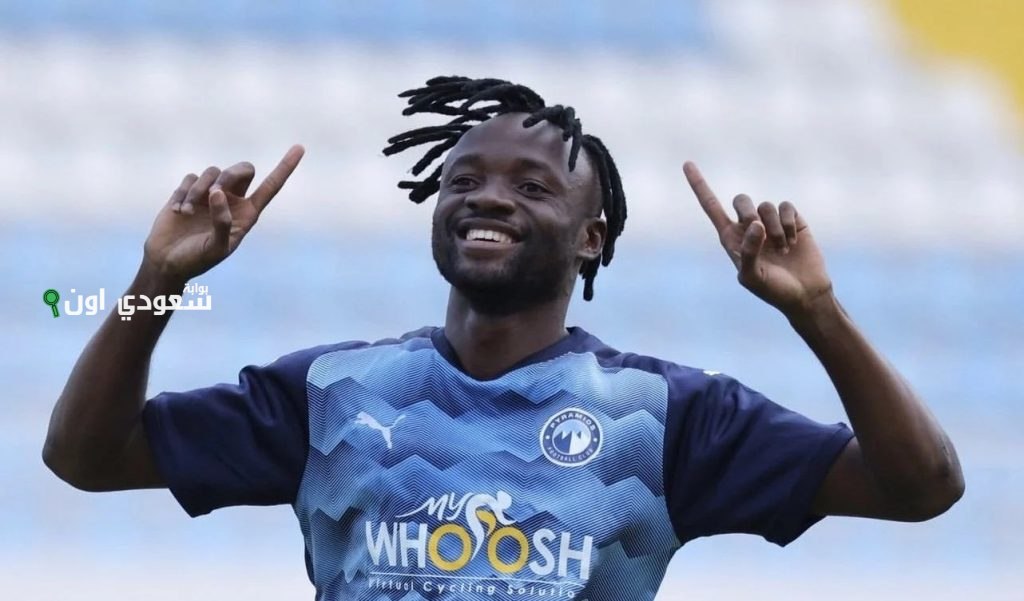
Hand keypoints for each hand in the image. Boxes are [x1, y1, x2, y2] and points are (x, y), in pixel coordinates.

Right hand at [143, 145, 304, 281]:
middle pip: (244, 169)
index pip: (271, 186)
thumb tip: (218, 193)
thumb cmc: (196, 260)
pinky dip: (184, 193)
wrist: (167, 262)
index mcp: (247, 214)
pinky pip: (190, 178)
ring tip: (189, 212)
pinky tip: (179, 212)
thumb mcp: (216, 249)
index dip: (285, 167)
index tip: (300, 147)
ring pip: (213, 171)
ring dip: (199, 190)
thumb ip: (222, 223)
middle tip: (214, 191)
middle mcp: (232, 200)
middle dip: (231, 175)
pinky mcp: (188, 191)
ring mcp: (210, 194)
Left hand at [683, 161, 832, 316]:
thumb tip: (755, 225)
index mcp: (731, 238)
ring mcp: (770, 222)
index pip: (711, 206)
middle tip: (758, 229)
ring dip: (775, 229)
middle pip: (741, 200)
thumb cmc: (773, 290)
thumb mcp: (752, 278)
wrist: (804, 294)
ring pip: (766, 206)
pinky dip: (789, 224)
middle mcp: (748, 227)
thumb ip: (748, 253)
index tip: (687, 164)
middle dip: (748, 212)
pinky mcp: (792, 220)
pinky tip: (793, 242)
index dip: (699, 185)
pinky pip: (786, 207)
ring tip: (782, 250)